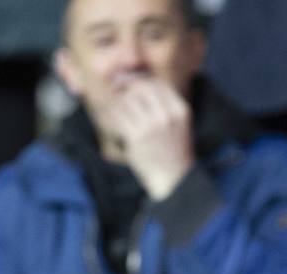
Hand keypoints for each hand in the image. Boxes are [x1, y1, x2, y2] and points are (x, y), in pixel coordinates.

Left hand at [99, 76, 194, 199]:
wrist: (175, 181)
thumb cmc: (174, 153)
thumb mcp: (179, 127)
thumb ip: (165, 108)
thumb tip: (138, 86)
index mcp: (180, 111)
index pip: (158, 84)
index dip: (142, 80)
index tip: (131, 84)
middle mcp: (167, 116)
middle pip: (141, 88)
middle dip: (126, 86)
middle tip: (117, 89)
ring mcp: (152, 126)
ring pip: (127, 99)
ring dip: (117, 101)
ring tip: (113, 107)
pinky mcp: (136, 137)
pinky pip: (117, 116)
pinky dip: (109, 113)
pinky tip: (106, 116)